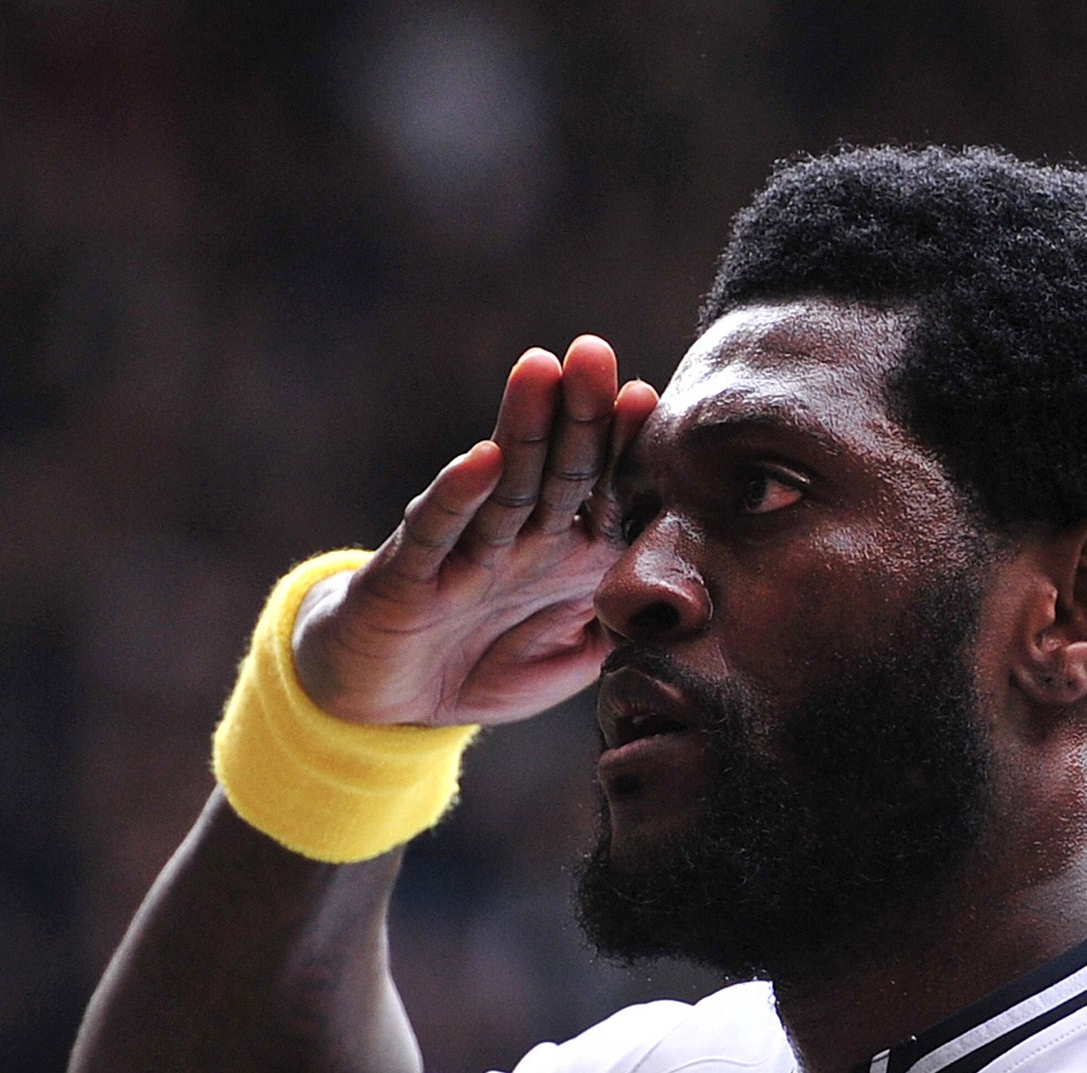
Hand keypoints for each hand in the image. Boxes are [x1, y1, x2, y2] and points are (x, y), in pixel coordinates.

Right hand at [293, 337, 657, 726]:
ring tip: (541, 369)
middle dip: (580, 412)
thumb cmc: (489, 667)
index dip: (628, 450)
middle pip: (560, 467)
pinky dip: (458, 496)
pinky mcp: (412, 572)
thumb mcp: (577, 660)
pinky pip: (438, 529)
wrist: (391, 704)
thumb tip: (695, 606)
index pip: (610, 492)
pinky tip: (481, 458)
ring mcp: (468, 550)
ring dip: (522, 428)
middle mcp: (524, 539)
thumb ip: (630, 631)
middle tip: (596, 354)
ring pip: (503, 482)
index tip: (650, 399)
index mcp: (572, 555)